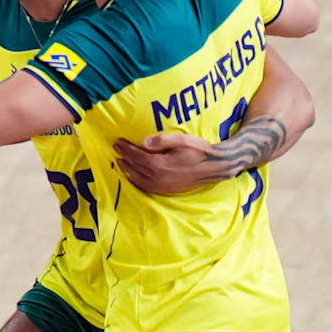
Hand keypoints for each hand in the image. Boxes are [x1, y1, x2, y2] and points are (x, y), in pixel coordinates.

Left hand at [113, 132, 238, 195]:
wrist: (215, 166)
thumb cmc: (199, 150)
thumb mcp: (182, 140)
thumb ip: (162, 140)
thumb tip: (144, 142)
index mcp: (160, 164)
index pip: (137, 156)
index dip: (126, 149)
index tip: (117, 141)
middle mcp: (159, 178)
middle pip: (136, 168)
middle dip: (124, 158)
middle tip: (116, 149)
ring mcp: (164, 186)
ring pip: (139, 179)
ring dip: (128, 171)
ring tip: (121, 162)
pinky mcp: (169, 190)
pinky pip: (148, 188)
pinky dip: (138, 182)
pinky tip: (134, 178)